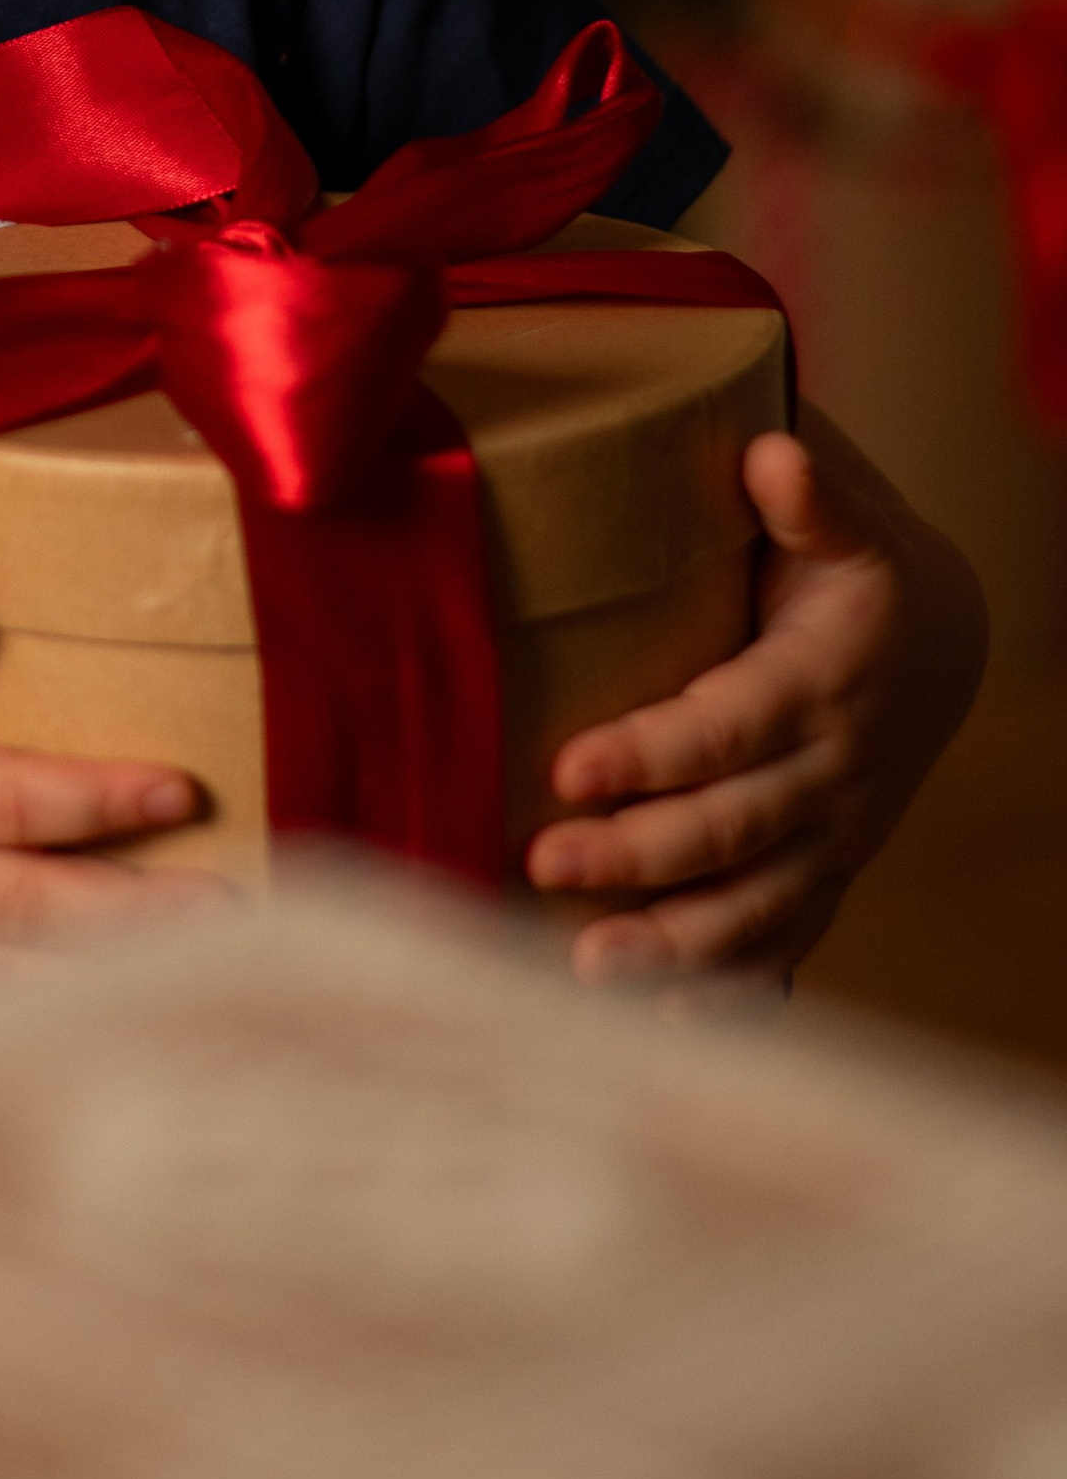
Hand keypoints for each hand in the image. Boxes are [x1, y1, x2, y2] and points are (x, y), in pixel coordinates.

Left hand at [523, 407, 986, 986]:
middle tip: (541, 864)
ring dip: (671, 947)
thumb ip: (809, 498)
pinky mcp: (823, 880)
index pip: (727, 729)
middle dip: (636, 856)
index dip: (650, 754)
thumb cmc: (856, 575)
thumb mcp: (850, 528)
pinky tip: (663, 1026)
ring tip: (583, 973)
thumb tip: (771, 452)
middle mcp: (829, 776)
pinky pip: (779, 949)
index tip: (566, 768)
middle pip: (728, 830)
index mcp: (819, 684)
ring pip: (752, 908)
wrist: (935, 650)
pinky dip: (727, 994)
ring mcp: (830, 842)